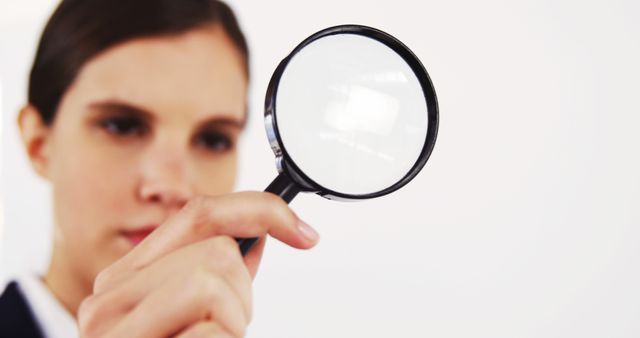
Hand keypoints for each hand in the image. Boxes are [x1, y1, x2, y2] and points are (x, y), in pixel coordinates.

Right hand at [78, 192, 318, 337]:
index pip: (196, 214)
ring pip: (212, 281)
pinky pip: (212, 332)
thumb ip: (220, 273)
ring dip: (232, 323)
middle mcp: (108, 300)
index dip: (259, 211)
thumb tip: (262, 232)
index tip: (304, 234)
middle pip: (217, 252)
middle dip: (241, 295)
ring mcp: (116, 332)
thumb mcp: (195, 315)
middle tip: (222, 330)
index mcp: (124, 281)